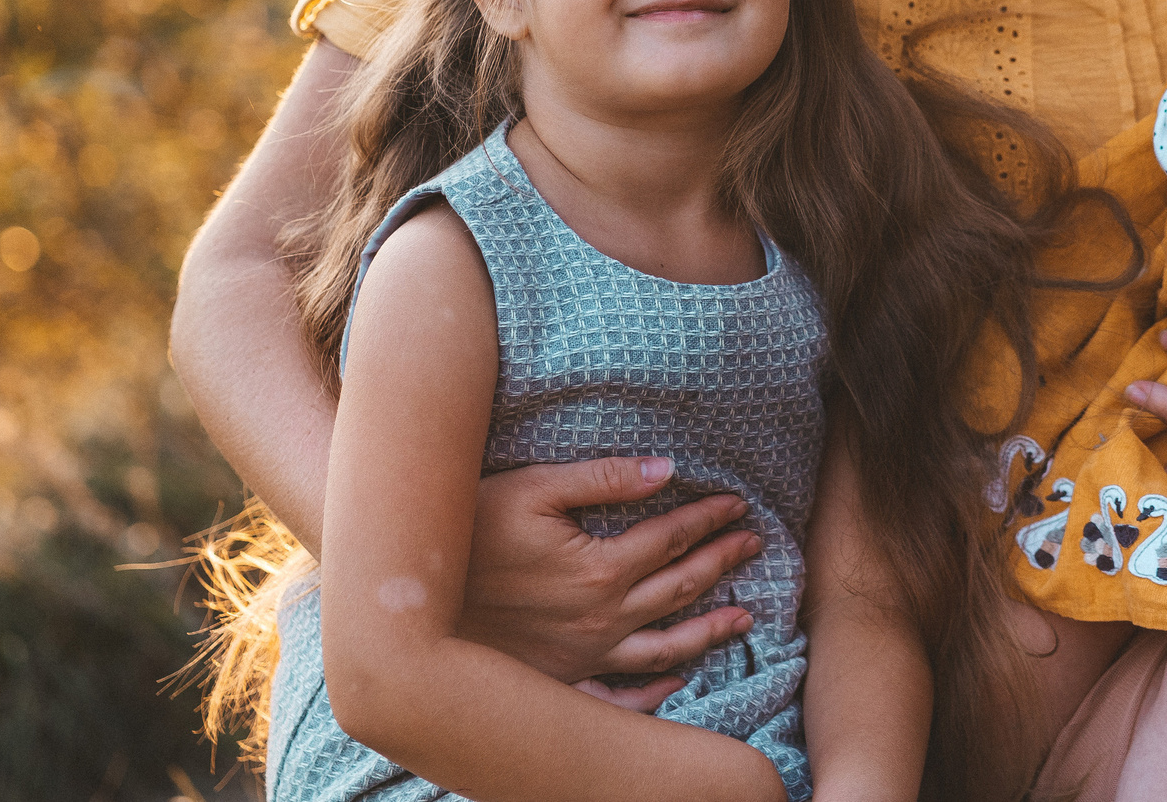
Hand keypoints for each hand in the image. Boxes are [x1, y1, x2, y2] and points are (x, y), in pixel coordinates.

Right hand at [460, 456, 761, 699]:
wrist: (413, 603)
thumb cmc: (469, 531)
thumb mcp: (532, 488)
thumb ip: (603, 479)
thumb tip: (665, 469)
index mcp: (600, 569)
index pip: (672, 538)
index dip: (709, 518)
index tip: (738, 504)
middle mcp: (601, 619)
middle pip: (679, 589)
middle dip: (721, 563)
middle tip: (753, 544)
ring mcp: (584, 656)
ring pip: (665, 647)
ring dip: (709, 629)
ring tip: (744, 618)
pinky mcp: (563, 679)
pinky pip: (622, 696)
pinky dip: (656, 693)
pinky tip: (678, 681)